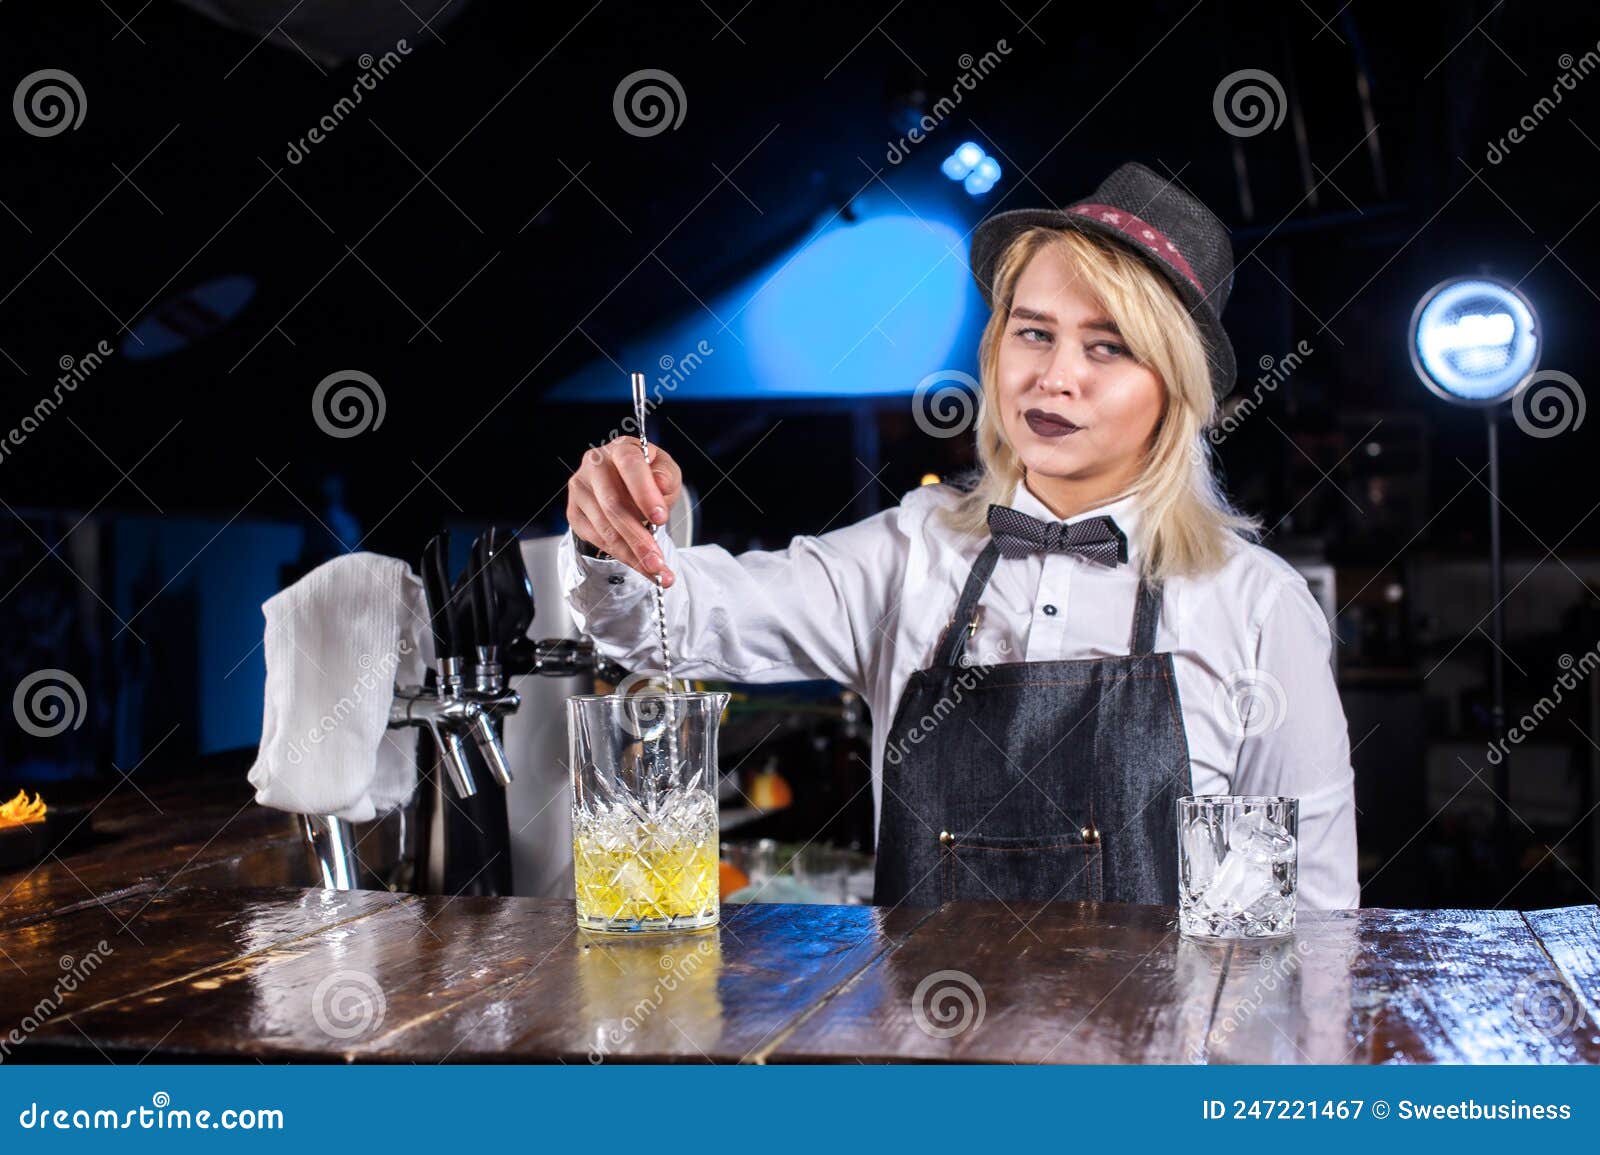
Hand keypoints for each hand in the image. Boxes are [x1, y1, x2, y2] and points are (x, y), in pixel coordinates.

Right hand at [566, 437, 682, 585]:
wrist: (625, 487)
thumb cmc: (648, 477)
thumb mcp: (666, 472)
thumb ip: (666, 476)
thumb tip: (661, 484)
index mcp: (621, 449)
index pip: (630, 467)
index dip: (645, 494)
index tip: (661, 518)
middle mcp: (595, 465)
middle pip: (614, 505)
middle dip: (638, 538)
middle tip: (658, 562)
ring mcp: (580, 489)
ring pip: (606, 529)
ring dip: (632, 554)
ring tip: (655, 571)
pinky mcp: (575, 513)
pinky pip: (598, 540)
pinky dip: (622, 557)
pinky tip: (640, 566)